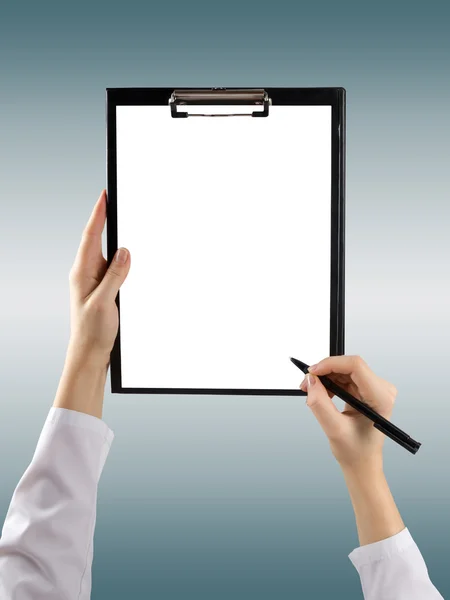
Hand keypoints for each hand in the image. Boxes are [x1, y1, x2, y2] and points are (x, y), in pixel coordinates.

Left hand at [67, 190, 130, 367]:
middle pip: (97, 239)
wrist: (90, 352)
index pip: (90, 236)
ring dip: (113, 237)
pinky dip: (120, 257)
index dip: (98, 214)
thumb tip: (124, 251)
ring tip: (121, 220)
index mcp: (82, 272)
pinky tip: (128, 255)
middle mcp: (86, 273)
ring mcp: (94, 280)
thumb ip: (114, 275)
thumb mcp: (104, 301)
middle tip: (113, 200)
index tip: (105, 195)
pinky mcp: (103, 289)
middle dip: (105, 219)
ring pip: (106, 253)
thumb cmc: (92, 330)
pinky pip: (112, 267)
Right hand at [300, 355, 396, 470]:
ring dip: (325, 378)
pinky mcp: (366, 390)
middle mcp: (382, 390)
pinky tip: (323, 395)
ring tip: (312, 392)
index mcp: (381, 398)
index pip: (356, 366)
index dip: (331, 364)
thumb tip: (311, 381)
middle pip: (349, 366)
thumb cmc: (356, 451)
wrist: (363, 463)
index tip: (312, 372)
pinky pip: (345, 377)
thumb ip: (320, 404)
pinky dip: (330, 383)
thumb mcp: (334, 429)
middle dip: (324, 372)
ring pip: (344, 370)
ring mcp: (375, 389)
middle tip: (307, 384)